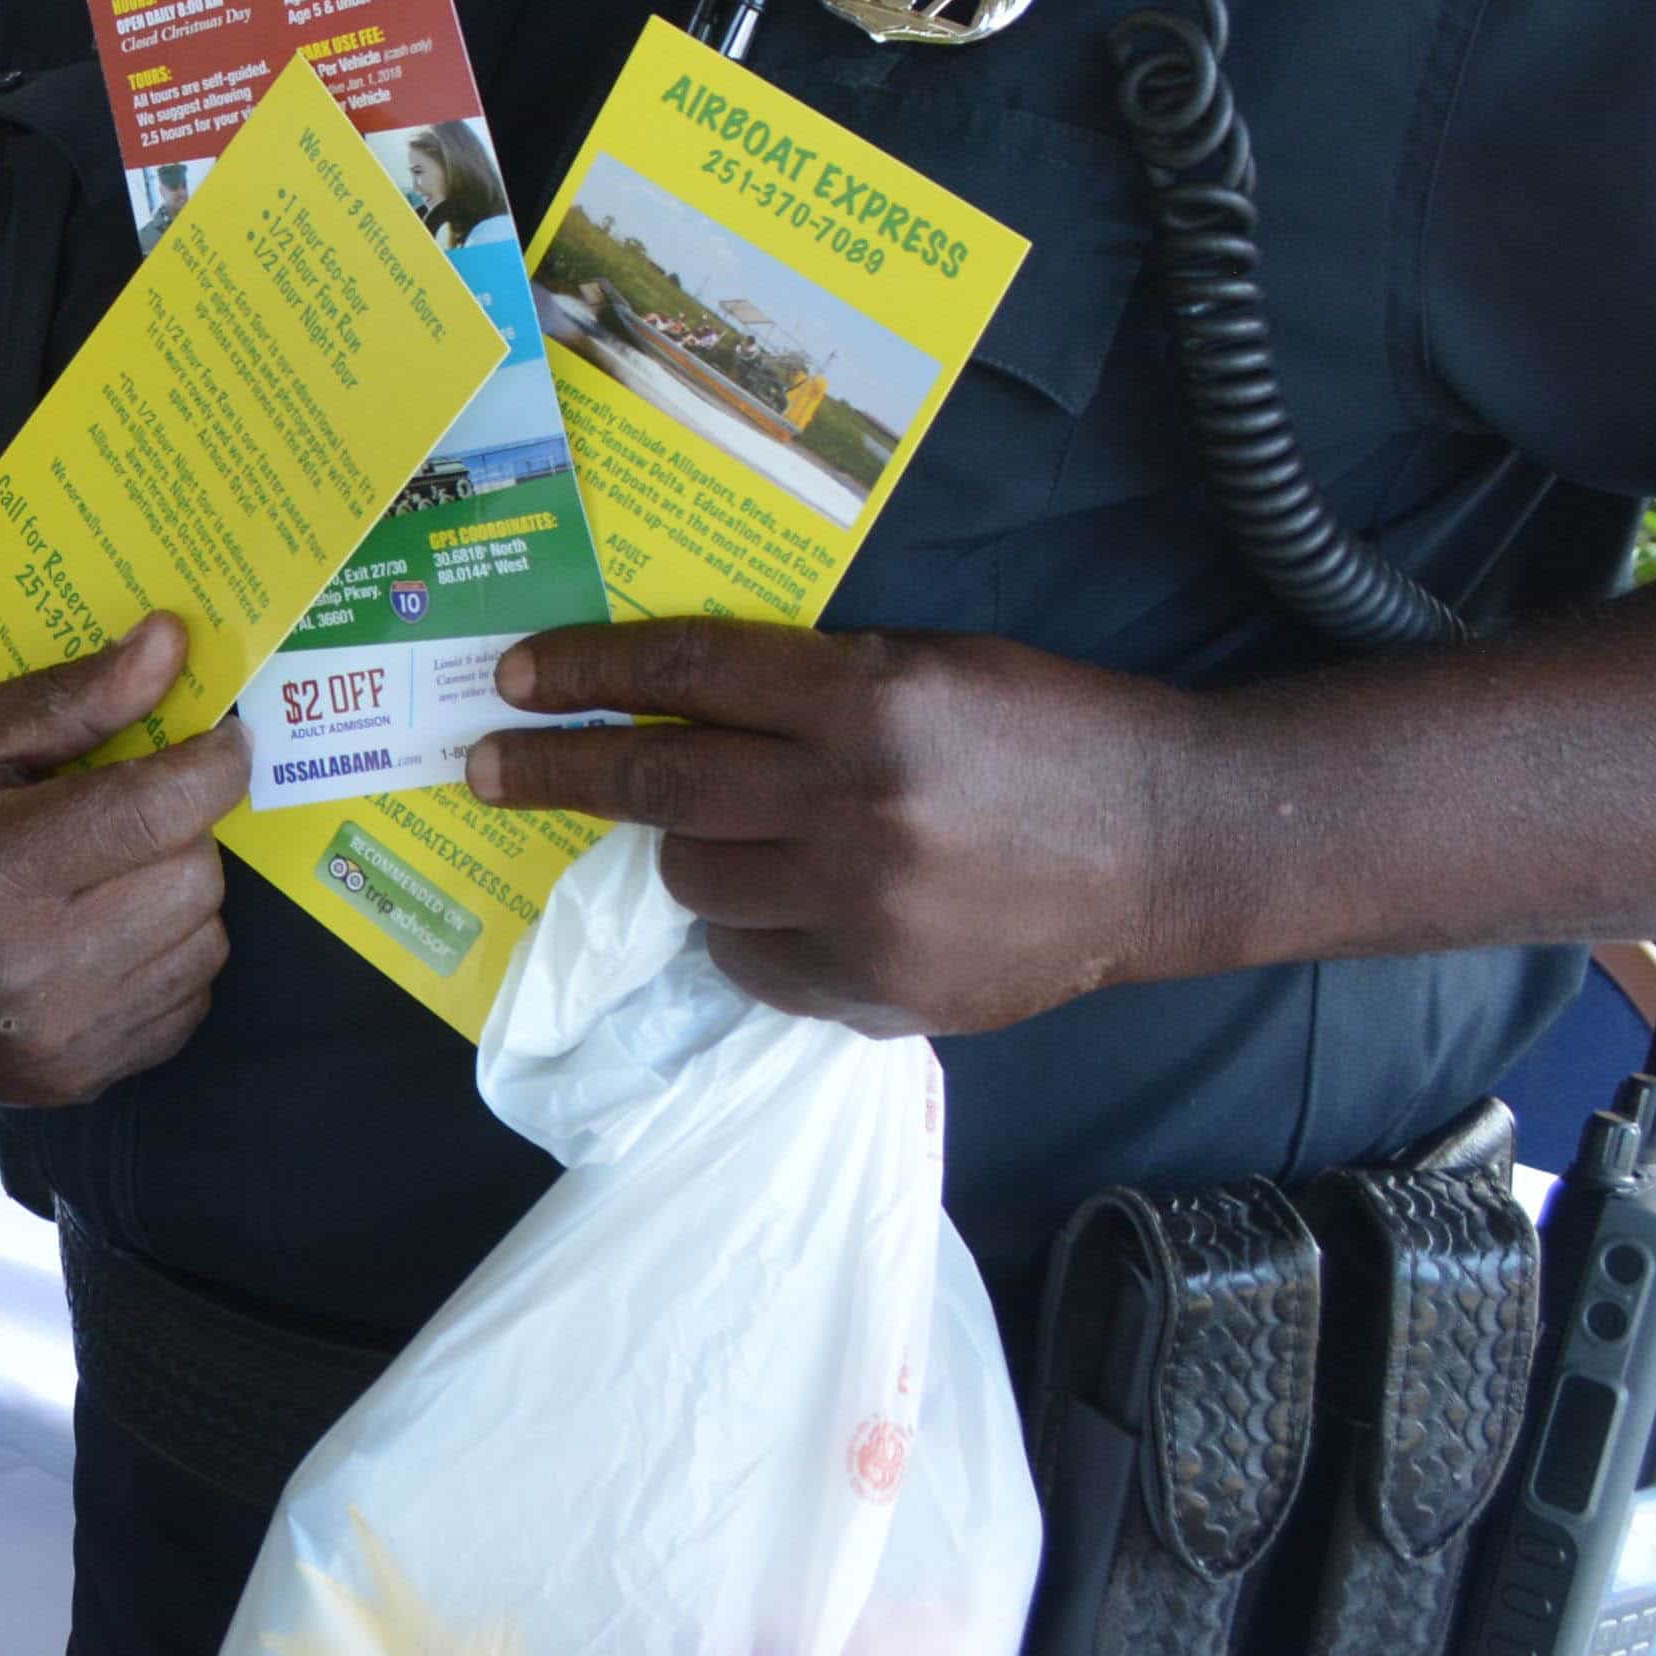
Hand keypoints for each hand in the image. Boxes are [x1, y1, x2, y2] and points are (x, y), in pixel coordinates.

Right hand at [0, 613, 247, 1108]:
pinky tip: (105, 930)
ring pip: (205, 940)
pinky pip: (188, 1001)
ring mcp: (58, 1038)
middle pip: (195, 875)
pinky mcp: (75, 1079)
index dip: (213, 763)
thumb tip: (173, 644)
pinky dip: (166, 956)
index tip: (219, 737)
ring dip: (177, 892)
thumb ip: (72, 697)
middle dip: (182, 828)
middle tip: (135, 806)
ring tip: (112, 869)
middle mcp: (31, 970)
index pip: (160, 811)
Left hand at [474, 619, 1198, 1033]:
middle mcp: (857, 802)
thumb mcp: (924, 665)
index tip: (512, 678)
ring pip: (695, 880)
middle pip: (660, 784)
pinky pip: (751, 963)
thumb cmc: (1040, 729)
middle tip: (485, 765)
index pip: (686, 675)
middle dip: (555, 771)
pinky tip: (786, 901)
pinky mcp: (883, 990)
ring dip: (685, 852)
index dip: (586, 672)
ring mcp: (868, 908)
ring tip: (724, 835)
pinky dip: (746, 930)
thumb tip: (664, 707)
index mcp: (869, 698)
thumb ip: (805, 686)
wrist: (1170, 843)